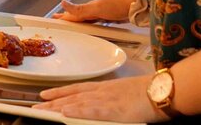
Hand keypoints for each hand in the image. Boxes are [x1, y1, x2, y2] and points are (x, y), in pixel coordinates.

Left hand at [33, 74, 166, 122]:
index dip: (60, 92)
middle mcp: (102, 92)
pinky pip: (90, 110)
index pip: (77, 89)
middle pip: (72, 96)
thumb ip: (113, 99)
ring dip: (57, 107)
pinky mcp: (113, 109)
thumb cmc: (151, 92)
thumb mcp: (127, 94)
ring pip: (76, 103)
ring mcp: (106, 100)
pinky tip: (64, 112)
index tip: (46, 94)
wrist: (164, 90)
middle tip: (35, 105)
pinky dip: (76, 111)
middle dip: (53, 102)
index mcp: (106, 88)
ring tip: (41, 110)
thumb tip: (107, 105)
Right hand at [52, 0, 134, 22]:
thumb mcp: (96, 8)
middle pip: (77, 17)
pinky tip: (91, 26)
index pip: (71, 14)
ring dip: (77, 22)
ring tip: (70, 23)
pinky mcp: (110, 21)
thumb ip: (80, 9)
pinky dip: (89, 25)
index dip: (62, 16)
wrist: (136, 5)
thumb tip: (63, 3)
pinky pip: (95, 24)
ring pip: (86, 20)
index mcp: (88, 9)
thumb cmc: (117, 4)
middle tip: (58, 19)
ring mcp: (102, 16)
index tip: (52, 18)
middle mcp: (93, 12)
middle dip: (67, 18)